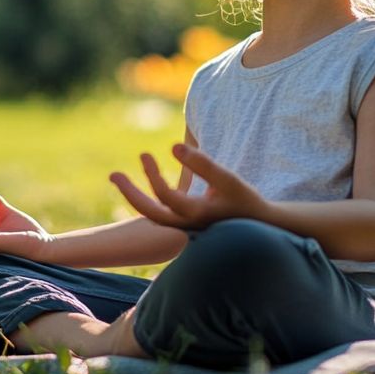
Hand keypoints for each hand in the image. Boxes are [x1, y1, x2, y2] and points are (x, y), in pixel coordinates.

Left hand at [110, 144, 267, 230]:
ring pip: (153, 215)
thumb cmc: (245, 199)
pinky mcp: (185, 223)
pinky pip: (160, 213)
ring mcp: (184, 227)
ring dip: (136, 196)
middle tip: (113, 174)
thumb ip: (202, 164)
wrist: (261, 225)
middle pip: (150, 213)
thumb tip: (173, 146)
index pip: (166, 198)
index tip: (145, 154)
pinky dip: (149, 199)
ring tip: (119, 177)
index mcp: (197, 215)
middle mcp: (186, 225)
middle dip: (130, 193)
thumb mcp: (228, 179)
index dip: (152, 175)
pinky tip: (143, 183)